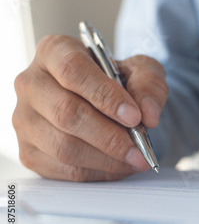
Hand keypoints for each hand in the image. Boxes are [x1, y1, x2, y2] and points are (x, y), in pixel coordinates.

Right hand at [13, 35, 167, 180]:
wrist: (107, 103)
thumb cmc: (118, 81)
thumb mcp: (141, 70)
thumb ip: (149, 84)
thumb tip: (148, 113)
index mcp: (55, 51)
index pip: (72, 70)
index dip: (105, 96)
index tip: (134, 116)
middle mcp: (31, 83)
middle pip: (66, 113)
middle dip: (110, 136)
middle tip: (140, 147)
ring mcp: (24, 120)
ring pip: (64, 147)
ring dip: (107, 158)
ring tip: (136, 158)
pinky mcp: (29, 151)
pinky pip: (64, 170)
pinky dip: (98, 172)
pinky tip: (119, 166)